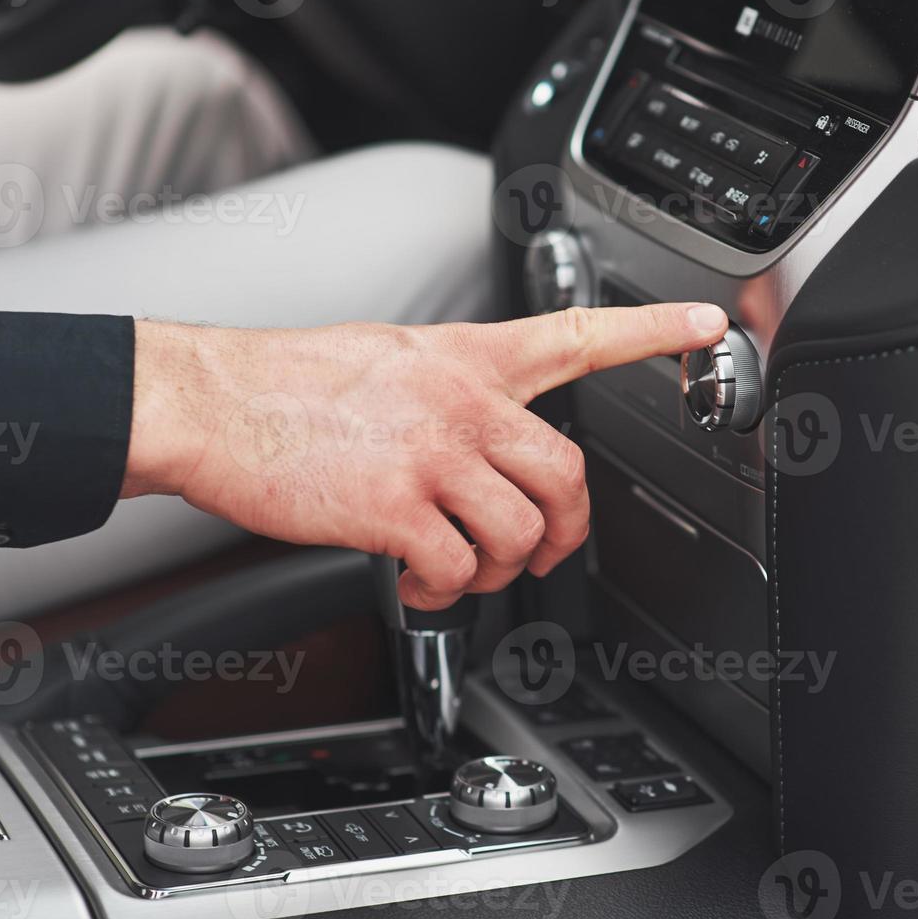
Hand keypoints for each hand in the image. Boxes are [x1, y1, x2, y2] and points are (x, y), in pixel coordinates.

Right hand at [122, 303, 728, 609]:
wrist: (211, 401)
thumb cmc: (285, 382)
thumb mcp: (387, 354)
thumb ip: (447, 387)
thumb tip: (478, 430)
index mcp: (465, 359)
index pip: (577, 333)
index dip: (652, 330)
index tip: (706, 324)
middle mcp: (463, 402)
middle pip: (568, 476)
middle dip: (566, 532)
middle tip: (542, 553)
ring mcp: (433, 454)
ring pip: (520, 534)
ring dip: (498, 570)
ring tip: (458, 571)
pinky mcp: (395, 507)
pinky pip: (457, 571)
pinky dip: (445, 593)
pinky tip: (418, 584)